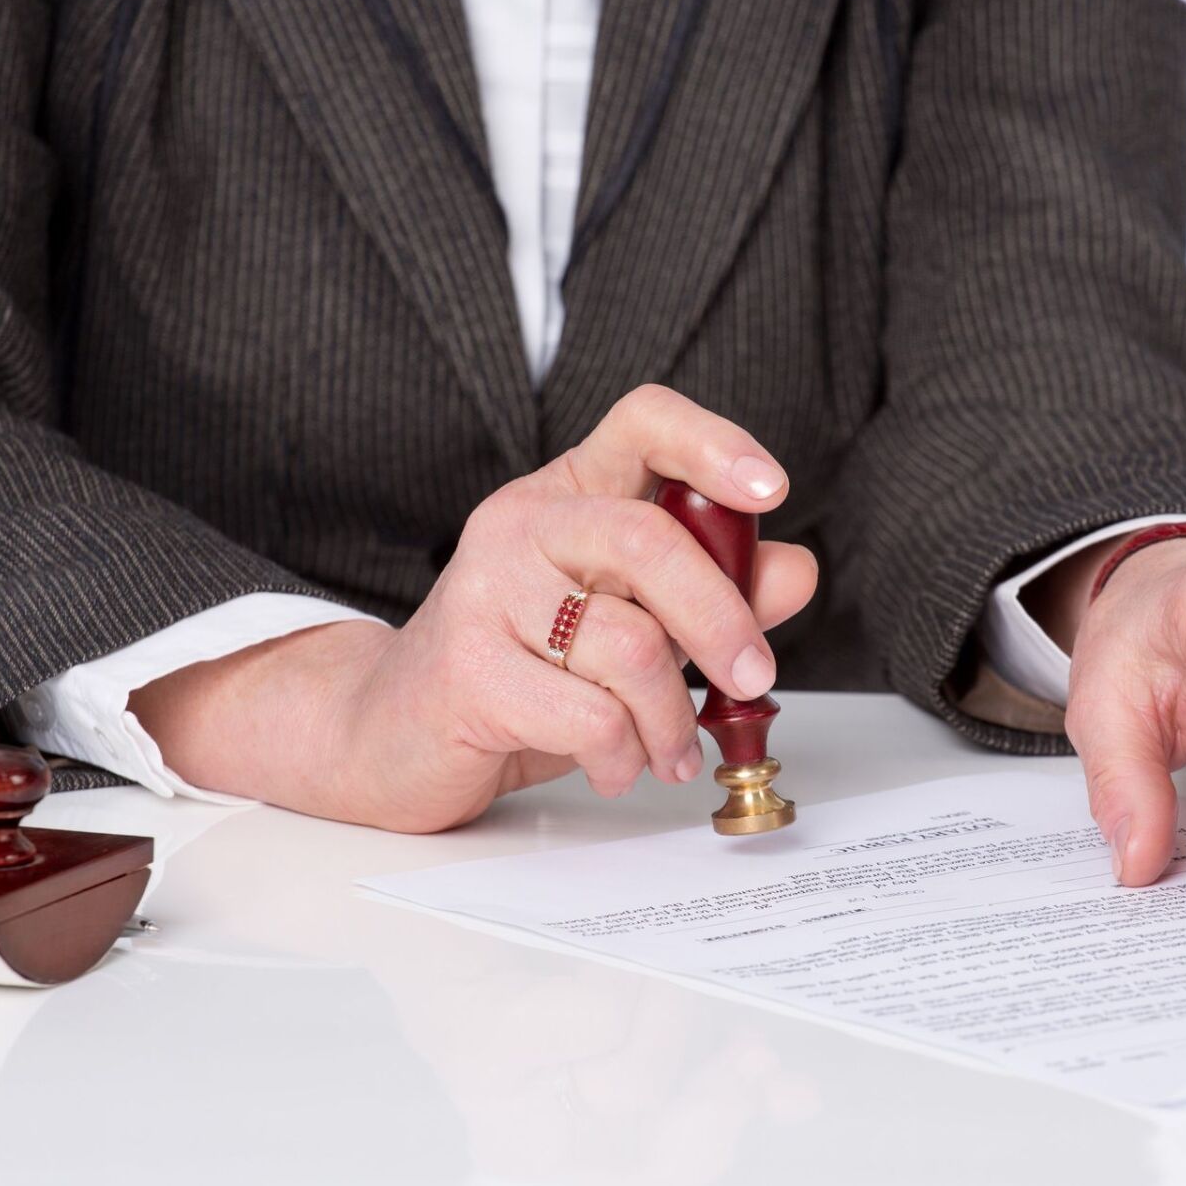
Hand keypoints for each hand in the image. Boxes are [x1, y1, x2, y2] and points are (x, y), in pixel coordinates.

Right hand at [130, 386, 817, 831]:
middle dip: (721, 619)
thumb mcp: (630, 624)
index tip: (771, 491)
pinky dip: (623, 755)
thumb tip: (792, 569)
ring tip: (669, 750)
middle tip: (752, 675)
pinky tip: (616, 765)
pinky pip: (588, 714)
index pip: (643, 420)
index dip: (715, 444)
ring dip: (671, 718)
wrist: (392, 734)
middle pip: (650, 540)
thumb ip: (711, 592)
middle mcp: (522, 525)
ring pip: (629, 645)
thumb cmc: (520, 671)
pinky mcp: (467, 668)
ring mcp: (485, 592)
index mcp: (568, 494)